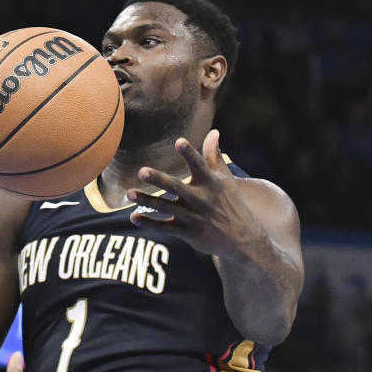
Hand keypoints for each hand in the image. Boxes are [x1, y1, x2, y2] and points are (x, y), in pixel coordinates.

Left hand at [127, 129, 264, 258]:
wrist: (243, 239)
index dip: (190, 153)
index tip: (179, 141)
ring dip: (147, 201)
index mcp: (211, 183)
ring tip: (129, 193)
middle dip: (159, 179)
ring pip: (166, 208)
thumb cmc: (231, 202)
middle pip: (176, 187)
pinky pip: (165, 228)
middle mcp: (201, 199)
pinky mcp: (188, 233)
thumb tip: (213, 131)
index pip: (199, 165)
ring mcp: (194, 217)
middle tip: (141, 171)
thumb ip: (214, 155)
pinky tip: (133, 217)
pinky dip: (149, 224)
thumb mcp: (225, 179)